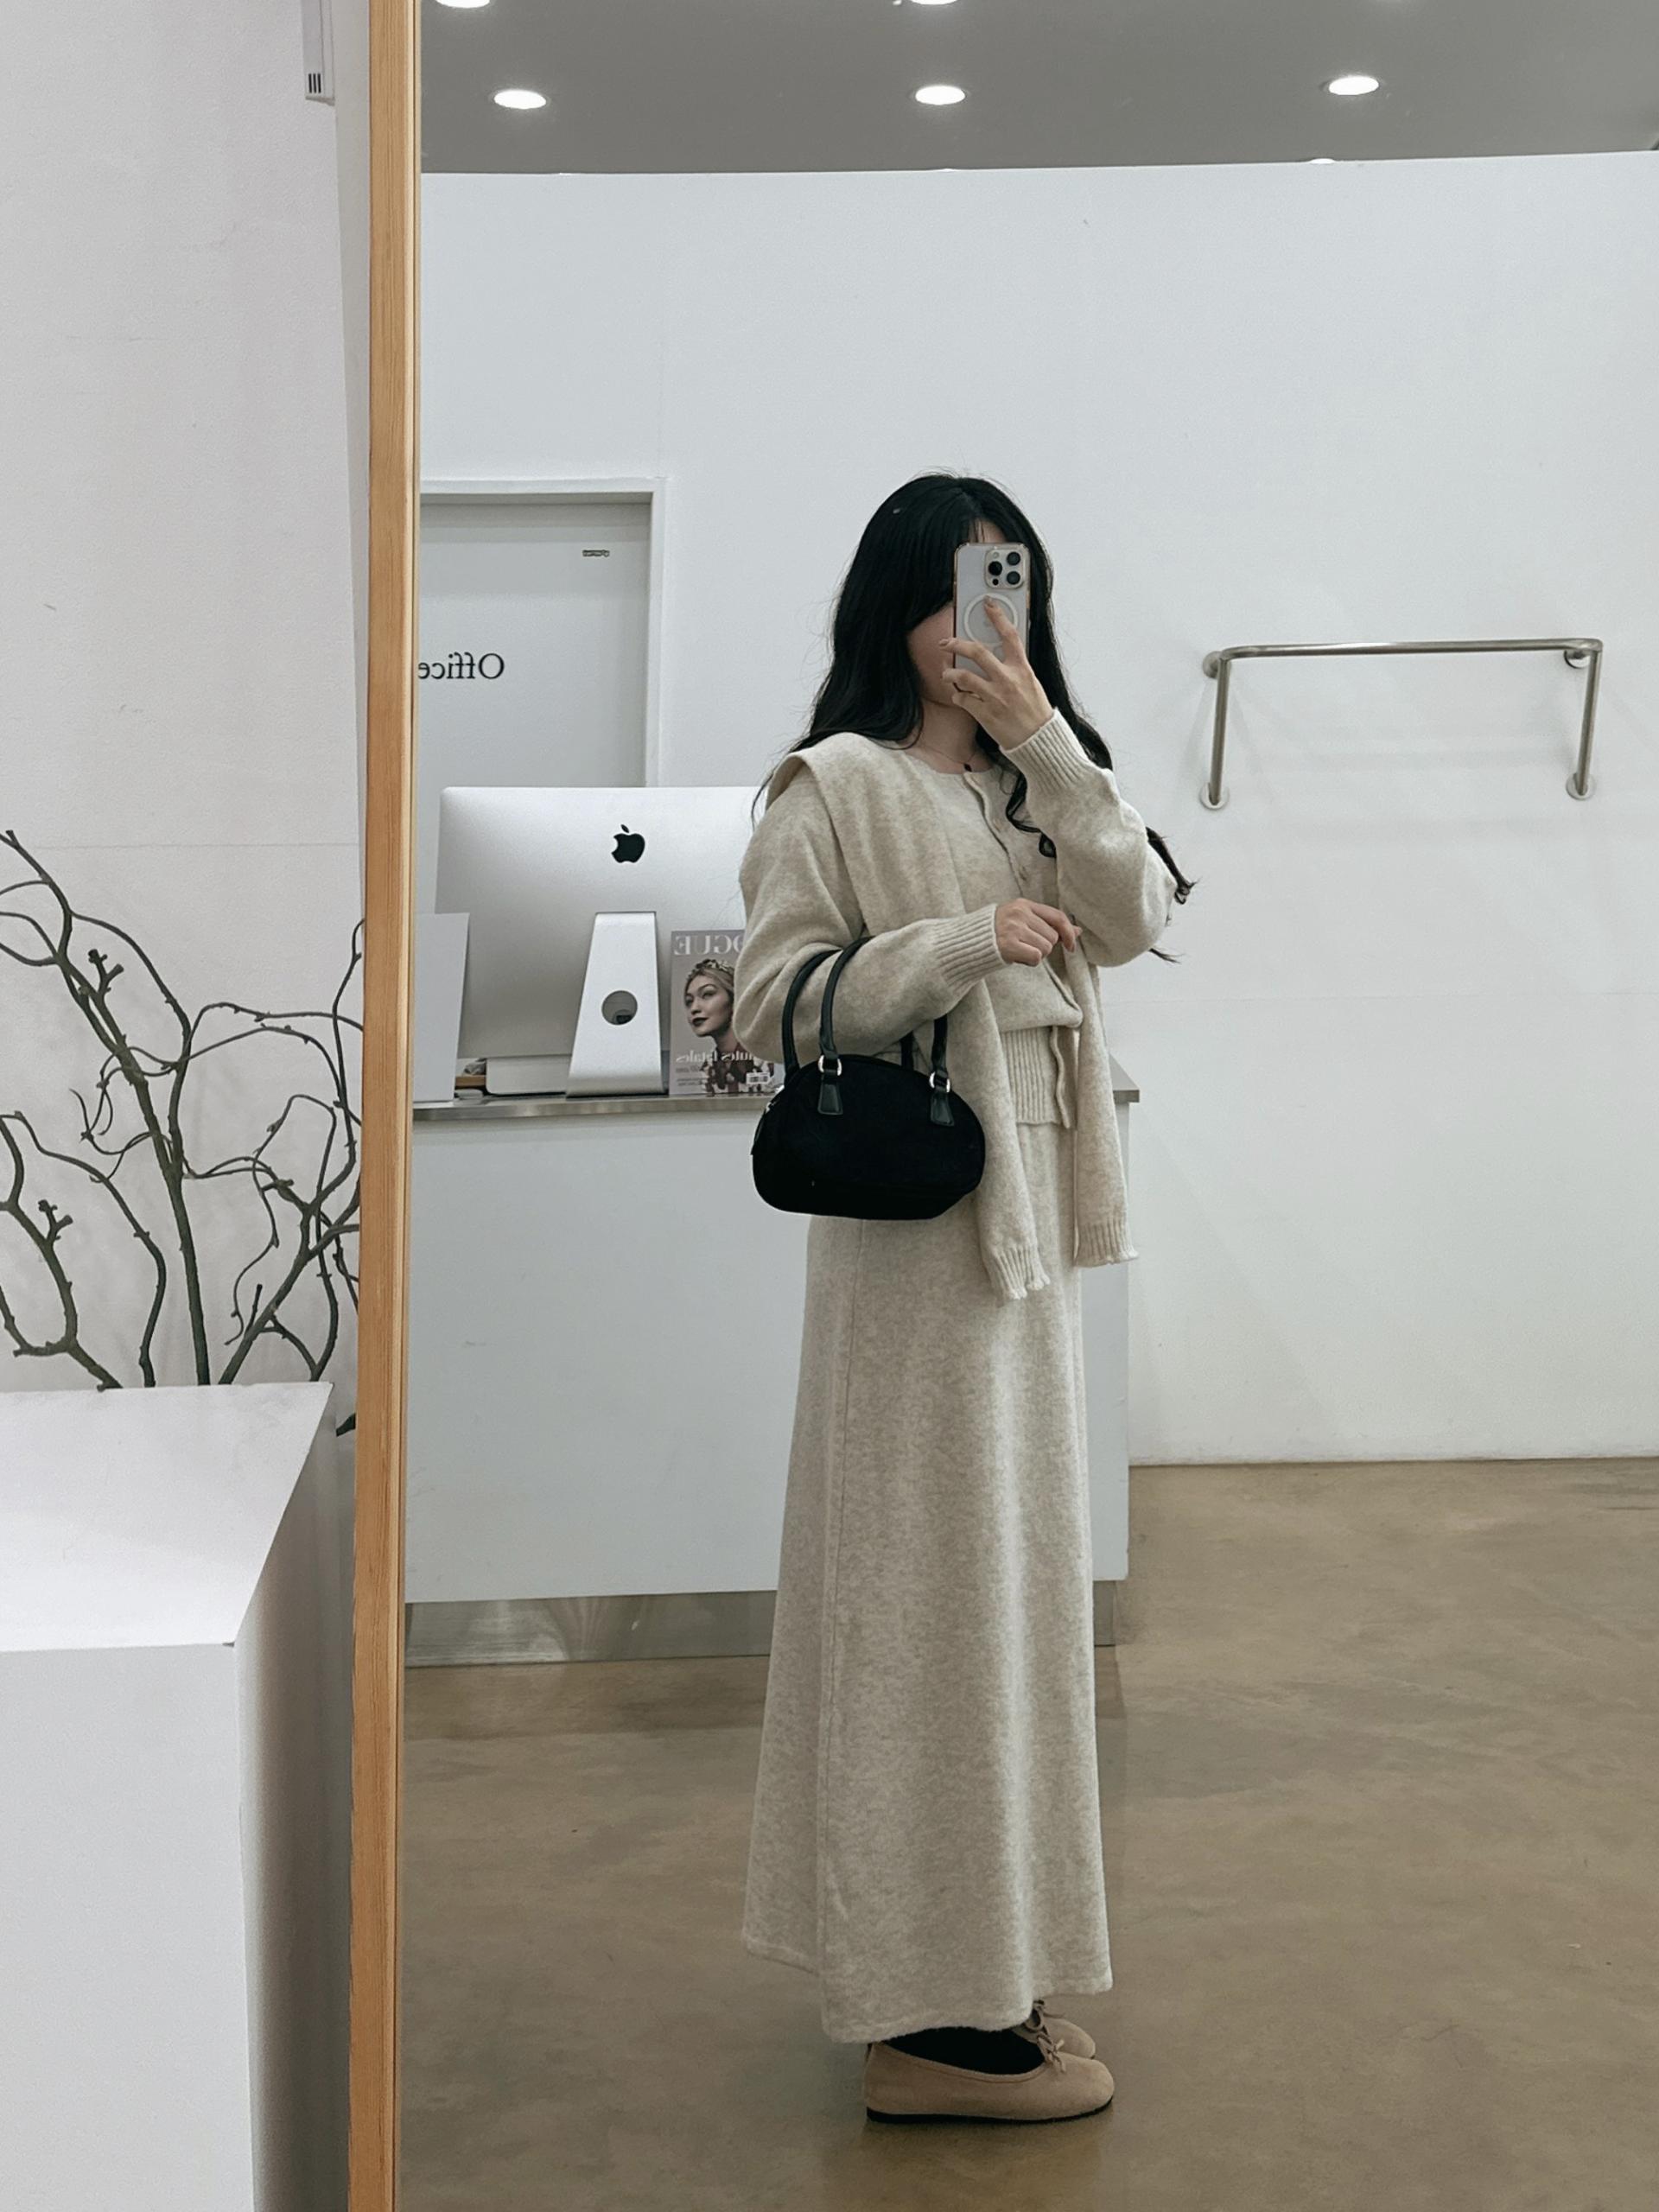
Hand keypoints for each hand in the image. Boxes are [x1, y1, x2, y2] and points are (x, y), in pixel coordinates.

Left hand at [941, 597, 1052, 749]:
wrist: (1038, 740)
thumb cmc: (1035, 713)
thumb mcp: (1031, 684)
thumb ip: (1015, 669)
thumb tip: (999, 655)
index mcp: (1022, 670)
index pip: (1010, 636)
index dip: (998, 617)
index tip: (988, 604)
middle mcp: (1008, 680)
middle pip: (977, 652)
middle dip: (956, 644)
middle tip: (946, 643)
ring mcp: (995, 697)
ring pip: (963, 676)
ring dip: (950, 674)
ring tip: (947, 675)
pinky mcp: (985, 714)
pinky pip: (962, 699)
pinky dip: (957, 696)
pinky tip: (959, 696)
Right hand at [995, 897, 1079, 965]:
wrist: (969, 942)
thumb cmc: (999, 933)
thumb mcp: (1022, 921)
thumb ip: (1048, 924)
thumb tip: (1078, 932)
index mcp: (1023, 904)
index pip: (1057, 916)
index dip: (1069, 932)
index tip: (1071, 946)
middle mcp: (1019, 913)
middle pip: (1052, 937)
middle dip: (1044, 946)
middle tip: (1026, 946)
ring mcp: (1013, 928)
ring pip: (1045, 948)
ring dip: (1036, 954)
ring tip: (1019, 950)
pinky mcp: (1009, 944)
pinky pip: (1036, 957)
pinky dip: (1029, 962)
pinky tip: (1017, 957)